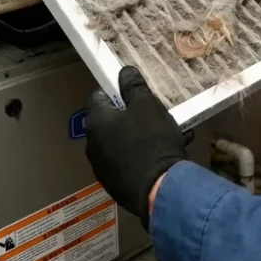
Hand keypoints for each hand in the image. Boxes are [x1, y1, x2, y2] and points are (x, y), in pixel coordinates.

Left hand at [85, 67, 186, 229]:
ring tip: (166, 134)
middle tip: (152, 113)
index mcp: (96, 122)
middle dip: (131, 116)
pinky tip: (167, 154)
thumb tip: (124, 71)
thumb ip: (133, 86)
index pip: (97, 97)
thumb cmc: (151, 140)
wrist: (159, 189)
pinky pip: (130, 163)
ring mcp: (104, 168)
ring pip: (122, 144)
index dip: (115, 91)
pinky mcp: (117, 186)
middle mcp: (93, 146)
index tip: (133, 92)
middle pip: (110, 122)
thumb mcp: (147, 105)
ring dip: (140, 137)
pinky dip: (144, 156)